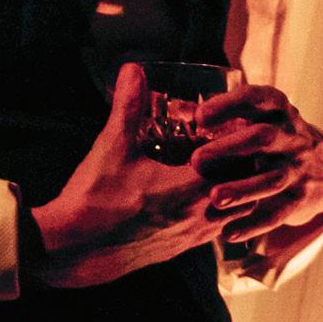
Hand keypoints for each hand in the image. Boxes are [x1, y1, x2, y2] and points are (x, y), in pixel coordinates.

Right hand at [28, 63, 219, 289]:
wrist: (76, 251)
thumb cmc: (94, 199)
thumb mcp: (111, 147)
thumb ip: (128, 106)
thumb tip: (132, 70)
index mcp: (193, 185)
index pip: (239, 157)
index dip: (236, 138)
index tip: (225, 124)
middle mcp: (204, 213)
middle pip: (247, 184)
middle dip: (240, 162)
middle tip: (224, 143)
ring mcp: (196, 235)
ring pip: (239, 210)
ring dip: (232, 189)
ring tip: (214, 170)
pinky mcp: (184, 249)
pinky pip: (219, 228)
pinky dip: (218, 210)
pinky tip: (196, 198)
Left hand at [191, 82, 322, 278]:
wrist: (322, 166)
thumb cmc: (270, 133)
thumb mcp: (253, 117)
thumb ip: (215, 115)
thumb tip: (175, 110)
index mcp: (276, 110)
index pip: (256, 99)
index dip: (229, 106)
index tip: (200, 117)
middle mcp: (290, 136)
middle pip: (264, 138)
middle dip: (230, 148)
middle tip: (196, 160)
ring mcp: (298, 168)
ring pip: (271, 179)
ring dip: (243, 189)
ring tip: (214, 198)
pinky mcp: (300, 197)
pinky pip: (278, 213)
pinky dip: (254, 225)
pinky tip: (229, 233)